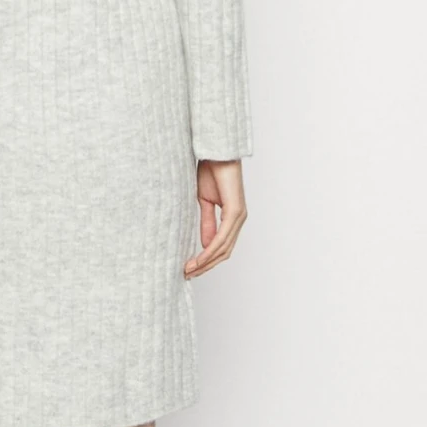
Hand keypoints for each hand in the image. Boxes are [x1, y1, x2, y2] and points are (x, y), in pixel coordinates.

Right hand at [184, 159, 246, 277]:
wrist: (215, 152)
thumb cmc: (210, 170)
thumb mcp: (204, 201)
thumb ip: (207, 222)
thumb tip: (206, 244)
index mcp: (232, 217)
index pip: (222, 247)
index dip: (206, 260)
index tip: (190, 268)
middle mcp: (239, 219)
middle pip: (224, 252)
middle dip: (205, 266)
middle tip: (187, 275)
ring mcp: (239, 216)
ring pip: (223, 248)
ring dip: (206, 262)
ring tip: (190, 270)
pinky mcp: (235, 211)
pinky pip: (222, 237)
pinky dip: (209, 250)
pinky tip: (199, 258)